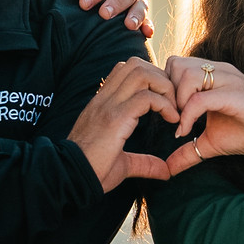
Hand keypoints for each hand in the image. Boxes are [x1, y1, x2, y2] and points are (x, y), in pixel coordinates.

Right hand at [68, 57, 176, 190]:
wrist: (70, 178)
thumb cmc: (92, 172)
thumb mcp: (123, 164)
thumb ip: (144, 162)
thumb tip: (165, 170)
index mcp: (104, 104)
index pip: (126, 70)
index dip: (151, 78)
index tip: (165, 100)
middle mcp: (105, 99)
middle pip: (136, 65)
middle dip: (161, 78)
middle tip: (173, 102)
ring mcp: (109, 106)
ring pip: (141, 74)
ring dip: (164, 87)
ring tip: (173, 109)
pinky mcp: (115, 119)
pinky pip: (146, 97)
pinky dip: (165, 104)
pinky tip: (172, 120)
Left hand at [159, 56, 243, 174]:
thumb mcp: (212, 142)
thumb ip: (188, 151)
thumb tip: (167, 168)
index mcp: (212, 75)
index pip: (174, 65)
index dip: (165, 89)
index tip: (167, 115)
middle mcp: (218, 71)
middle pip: (176, 64)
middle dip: (168, 91)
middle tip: (172, 117)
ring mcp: (226, 80)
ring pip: (186, 75)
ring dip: (177, 101)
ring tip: (181, 123)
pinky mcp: (233, 94)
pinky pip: (200, 98)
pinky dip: (187, 115)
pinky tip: (186, 132)